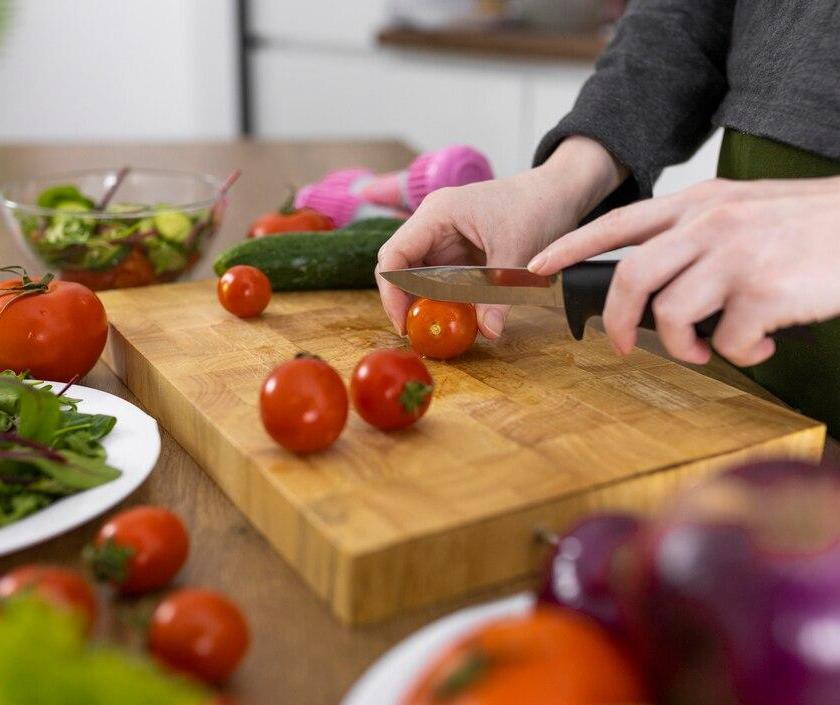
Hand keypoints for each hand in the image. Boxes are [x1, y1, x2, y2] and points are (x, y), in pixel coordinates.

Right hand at [376, 136, 626, 337]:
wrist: (556, 192)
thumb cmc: (536, 207)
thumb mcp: (517, 254)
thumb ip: (498, 295)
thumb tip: (489, 333)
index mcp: (437, 214)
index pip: (394, 255)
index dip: (392, 292)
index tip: (404, 323)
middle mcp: (432, 224)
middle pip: (399, 267)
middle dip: (405, 301)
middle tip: (418, 332)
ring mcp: (442, 237)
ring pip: (417, 275)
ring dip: (424, 302)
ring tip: (437, 328)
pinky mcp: (455, 250)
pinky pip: (438, 278)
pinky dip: (443, 298)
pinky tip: (455, 316)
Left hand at [528, 177, 839, 365]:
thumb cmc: (812, 226)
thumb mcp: (746, 209)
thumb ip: (698, 234)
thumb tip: (661, 280)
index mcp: (699, 203)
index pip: (618, 223)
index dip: (570, 247)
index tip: (537, 268)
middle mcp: (710, 224)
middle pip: (630, 277)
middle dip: (616, 320)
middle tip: (621, 345)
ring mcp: (736, 257)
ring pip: (672, 314)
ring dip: (684, 346)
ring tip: (710, 348)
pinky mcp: (764, 293)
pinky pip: (728, 342)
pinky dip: (741, 356)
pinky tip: (762, 346)